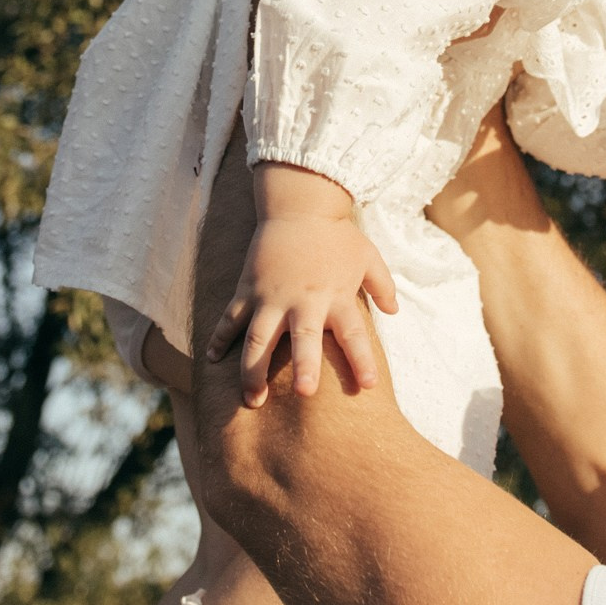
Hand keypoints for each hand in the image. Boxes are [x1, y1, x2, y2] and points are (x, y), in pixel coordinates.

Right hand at [204, 167, 398, 406]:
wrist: (299, 204)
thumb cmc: (336, 234)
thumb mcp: (368, 256)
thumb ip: (382, 285)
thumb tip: (394, 311)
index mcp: (336, 297)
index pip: (354, 334)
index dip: (361, 360)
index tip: (368, 386)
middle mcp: (303, 301)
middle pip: (304, 339)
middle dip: (305, 366)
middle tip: (305, 394)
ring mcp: (271, 296)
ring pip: (259, 339)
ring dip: (254, 369)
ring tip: (253, 400)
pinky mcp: (248, 289)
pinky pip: (230, 318)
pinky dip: (219, 339)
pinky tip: (211, 360)